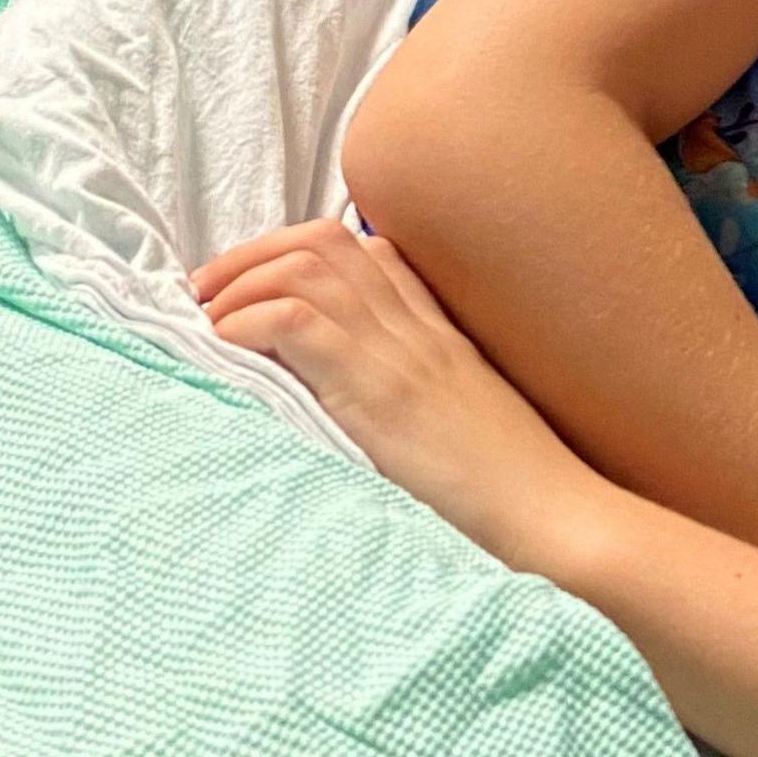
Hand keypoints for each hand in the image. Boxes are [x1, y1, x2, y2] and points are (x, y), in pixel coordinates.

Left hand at [191, 218, 607, 572]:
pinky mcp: (376, 390)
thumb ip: (424, 402)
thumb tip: (360, 411)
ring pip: (304, 267)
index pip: (372, 253)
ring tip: (205, 323)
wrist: (552, 515)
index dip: (299, 255)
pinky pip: (294, 322)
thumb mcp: (469, 429)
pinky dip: (246, 325)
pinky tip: (227, 352)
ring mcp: (398, 354)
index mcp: (440, 337)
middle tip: (206, 297)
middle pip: (326, 241)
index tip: (254, 292)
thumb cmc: (513, 493)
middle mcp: (417, 331)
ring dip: (239, 286)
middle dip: (252, 257)